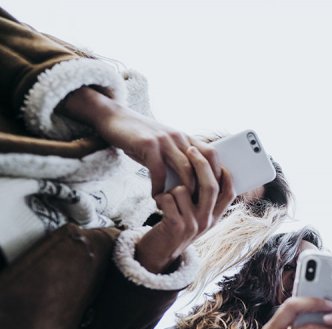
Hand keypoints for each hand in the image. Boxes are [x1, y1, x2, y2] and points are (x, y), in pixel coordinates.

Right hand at [59, 87, 220, 194]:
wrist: (114, 118)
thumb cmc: (140, 137)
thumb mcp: (164, 145)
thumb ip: (178, 160)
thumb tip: (191, 186)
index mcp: (186, 138)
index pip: (212, 155)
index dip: (217, 174)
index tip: (215, 194)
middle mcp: (179, 137)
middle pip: (202, 164)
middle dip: (204, 188)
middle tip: (200, 207)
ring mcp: (165, 140)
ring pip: (185, 168)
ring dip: (183, 191)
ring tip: (179, 206)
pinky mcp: (148, 144)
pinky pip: (159, 170)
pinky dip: (159, 187)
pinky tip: (156, 197)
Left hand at [135, 146, 233, 272]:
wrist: (158, 253)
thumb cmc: (174, 227)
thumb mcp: (195, 215)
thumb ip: (202, 198)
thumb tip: (206, 168)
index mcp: (215, 217)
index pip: (229, 192)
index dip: (225, 174)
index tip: (217, 157)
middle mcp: (207, 221)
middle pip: (210, 185)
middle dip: (200, 164)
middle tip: (190, 149)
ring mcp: (193, 225)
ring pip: (184, 189)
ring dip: (171, 189)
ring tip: (167, 198)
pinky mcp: (176, 226)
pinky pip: (168, 198)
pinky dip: (160, 197)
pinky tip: (158, 205)